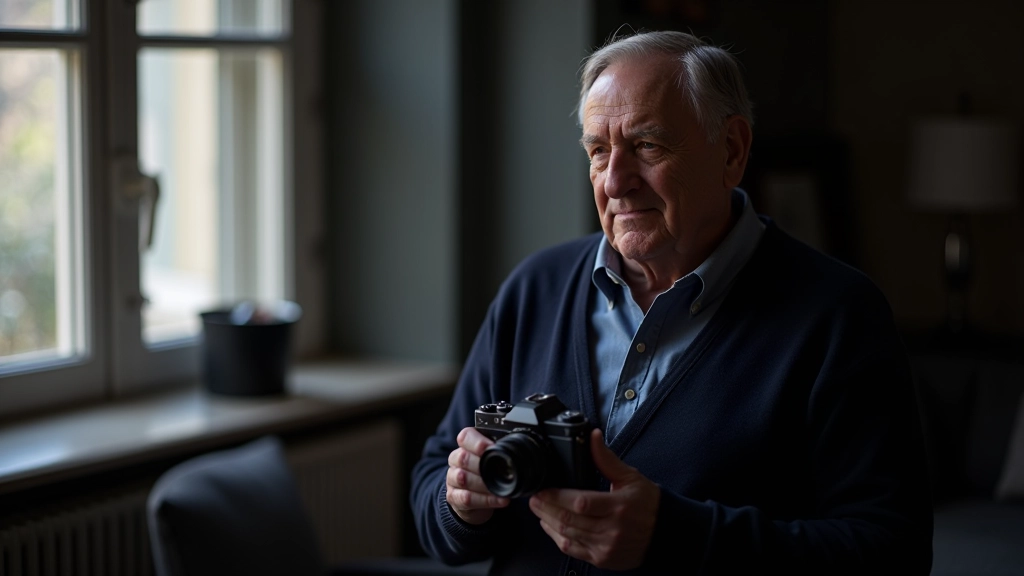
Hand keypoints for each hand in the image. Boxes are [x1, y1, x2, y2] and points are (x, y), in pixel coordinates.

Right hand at [445, 427, 509, 524]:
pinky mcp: (454, 497)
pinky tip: (500, 500)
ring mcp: (452, 479)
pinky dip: (485, 500)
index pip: (465, 437)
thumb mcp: (493, 460)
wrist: (475, 498)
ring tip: (502, 489)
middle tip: (500, 472)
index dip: (478, 442)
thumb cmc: (486, 474)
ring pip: (463, 479)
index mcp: (465, 446)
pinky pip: (466, 498)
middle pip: (463, 458)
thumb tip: (520, 449)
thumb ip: (500, 453)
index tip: (493, 448)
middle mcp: (456, 460)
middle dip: (482, 465)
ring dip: (484, 485)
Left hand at [529, 429, 659, 569]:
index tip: (543, 489)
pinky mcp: (602, 559)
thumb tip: (593, 436)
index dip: (557, 497)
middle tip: (534, 499)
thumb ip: (606, 459)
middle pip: (570, 520)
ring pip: (568, 536)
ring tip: (539, 510)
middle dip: (546, 509)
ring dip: (548, 522)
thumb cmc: (648, 504)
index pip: (581, 503)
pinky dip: (558, 538)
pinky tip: (551, 527)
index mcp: (619, 506)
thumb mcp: (630, 477)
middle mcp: (612, 529)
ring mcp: (606, 547)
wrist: (665, 533)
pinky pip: (573, 551)